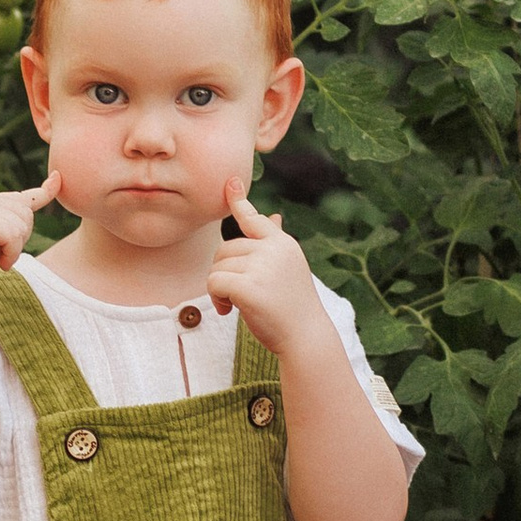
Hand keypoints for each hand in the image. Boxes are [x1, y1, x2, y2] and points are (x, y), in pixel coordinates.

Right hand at [0, 170, 61, 309]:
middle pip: (26, 213)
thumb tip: (33, 206)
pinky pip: (12, 235)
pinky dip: (9, 253)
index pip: (21, 197)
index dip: (44, 190)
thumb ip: (12, 225)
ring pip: (21, 224)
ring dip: (12, 249)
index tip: (58, 179)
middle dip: (19, 240)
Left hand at [206, 177, 324, 350]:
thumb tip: (272, 217)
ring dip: (220, 289)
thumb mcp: (287, 269)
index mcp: (282, 244)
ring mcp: (262, 267)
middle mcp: (273, 249)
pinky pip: (214, 282)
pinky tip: (229, 310)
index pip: (254, 219)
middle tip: (237, 295)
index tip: (230, 183)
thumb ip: (273, 244)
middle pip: (225, 249)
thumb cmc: (294, 306)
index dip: (239, 201)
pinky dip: (216, 298)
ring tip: (236, 305)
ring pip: (217, 267)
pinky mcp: (248, 286)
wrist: (306, 337)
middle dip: (224, 273)